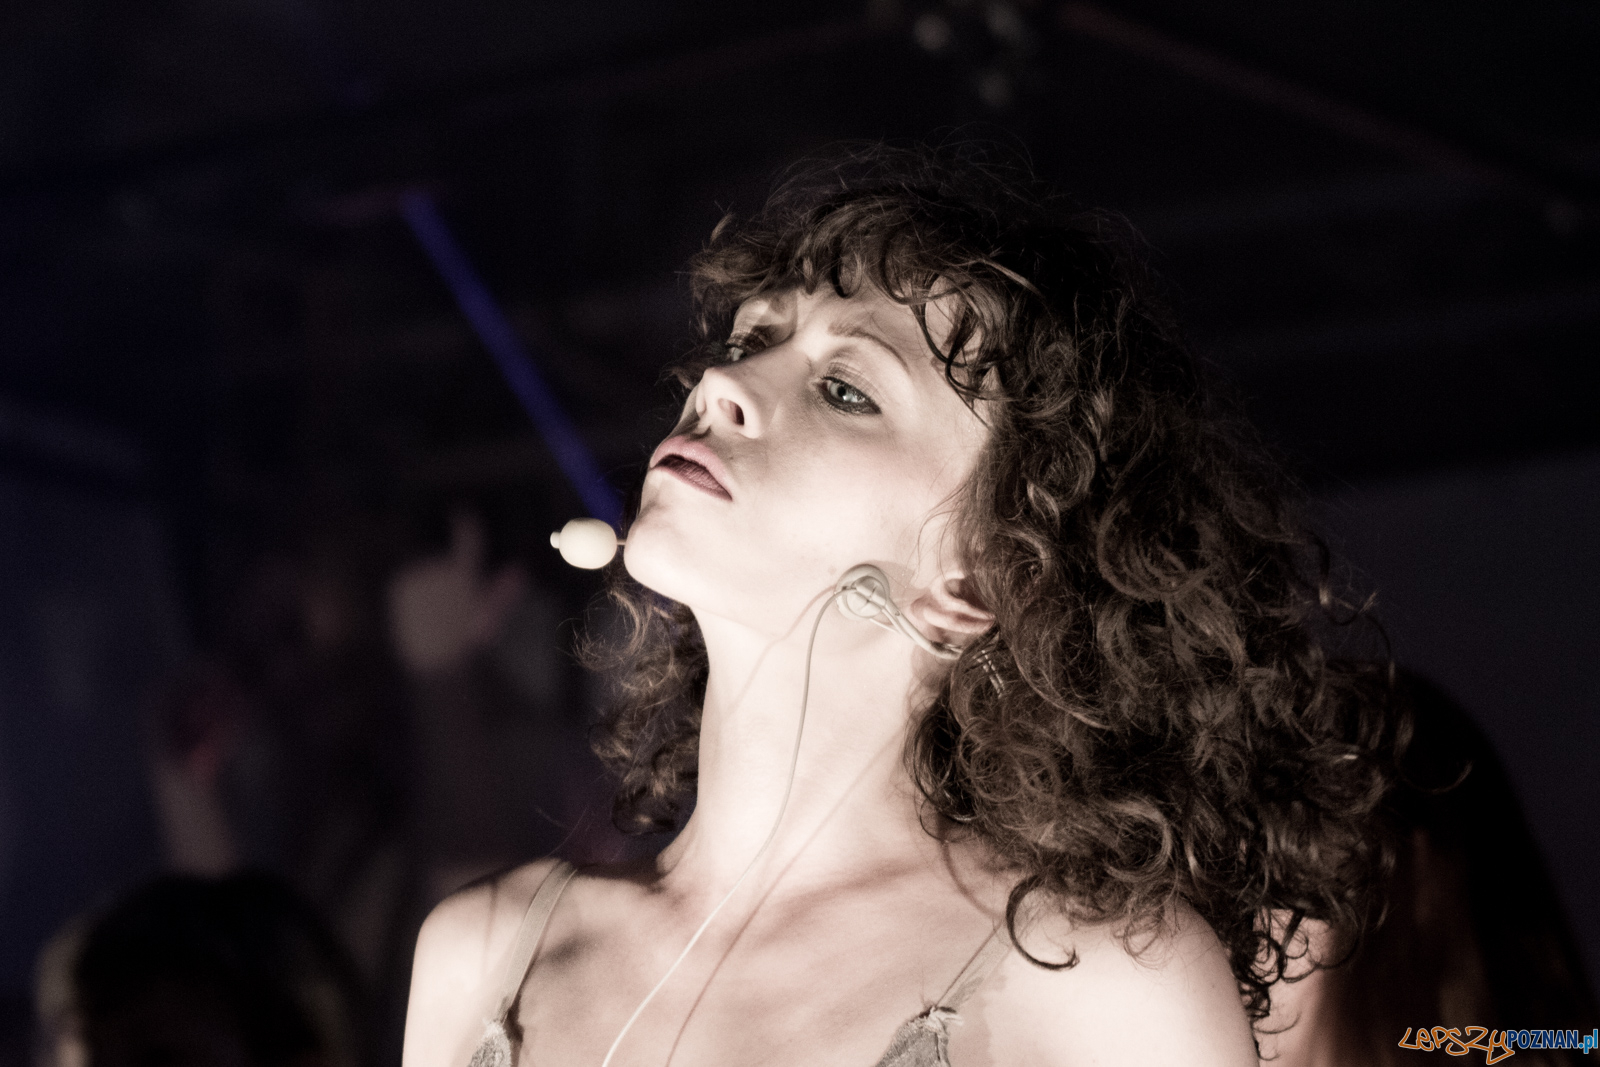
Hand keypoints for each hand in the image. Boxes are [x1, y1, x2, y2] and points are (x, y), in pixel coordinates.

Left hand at [386, 513, 525, 674]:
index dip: (465, 526)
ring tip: (438, 612)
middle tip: (456, 608)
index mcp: (463, 577)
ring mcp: (416, 578)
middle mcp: (438, 574)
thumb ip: (503, 593)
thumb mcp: (489, 616)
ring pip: (431, 571)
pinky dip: (418, 588)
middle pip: (449, 563)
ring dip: (436, 586)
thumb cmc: (467, 639)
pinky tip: (422, 608)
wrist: (432, 657)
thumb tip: (520, 571)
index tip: (461, 512)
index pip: (467, 543)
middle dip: (455, 578)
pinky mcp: (400, 584)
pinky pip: (412, 578)